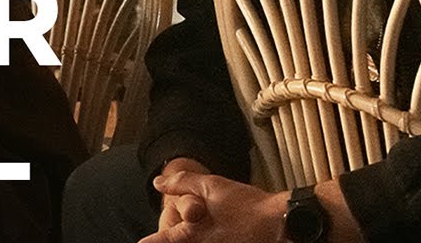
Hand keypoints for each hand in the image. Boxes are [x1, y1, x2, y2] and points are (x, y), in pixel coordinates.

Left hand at [141, 170, 289, 242]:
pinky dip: (209, 240)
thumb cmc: (247, 205)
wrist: (280, 224)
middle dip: (170, 237)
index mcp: (190, 235)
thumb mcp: (211, 186)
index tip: (140, 242)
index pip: (158, 241)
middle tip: (179, 225)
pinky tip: (218, 233)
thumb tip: (158, 183)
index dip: (148, 242)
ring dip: (190, 238)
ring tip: (205, 227)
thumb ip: (181, 184)